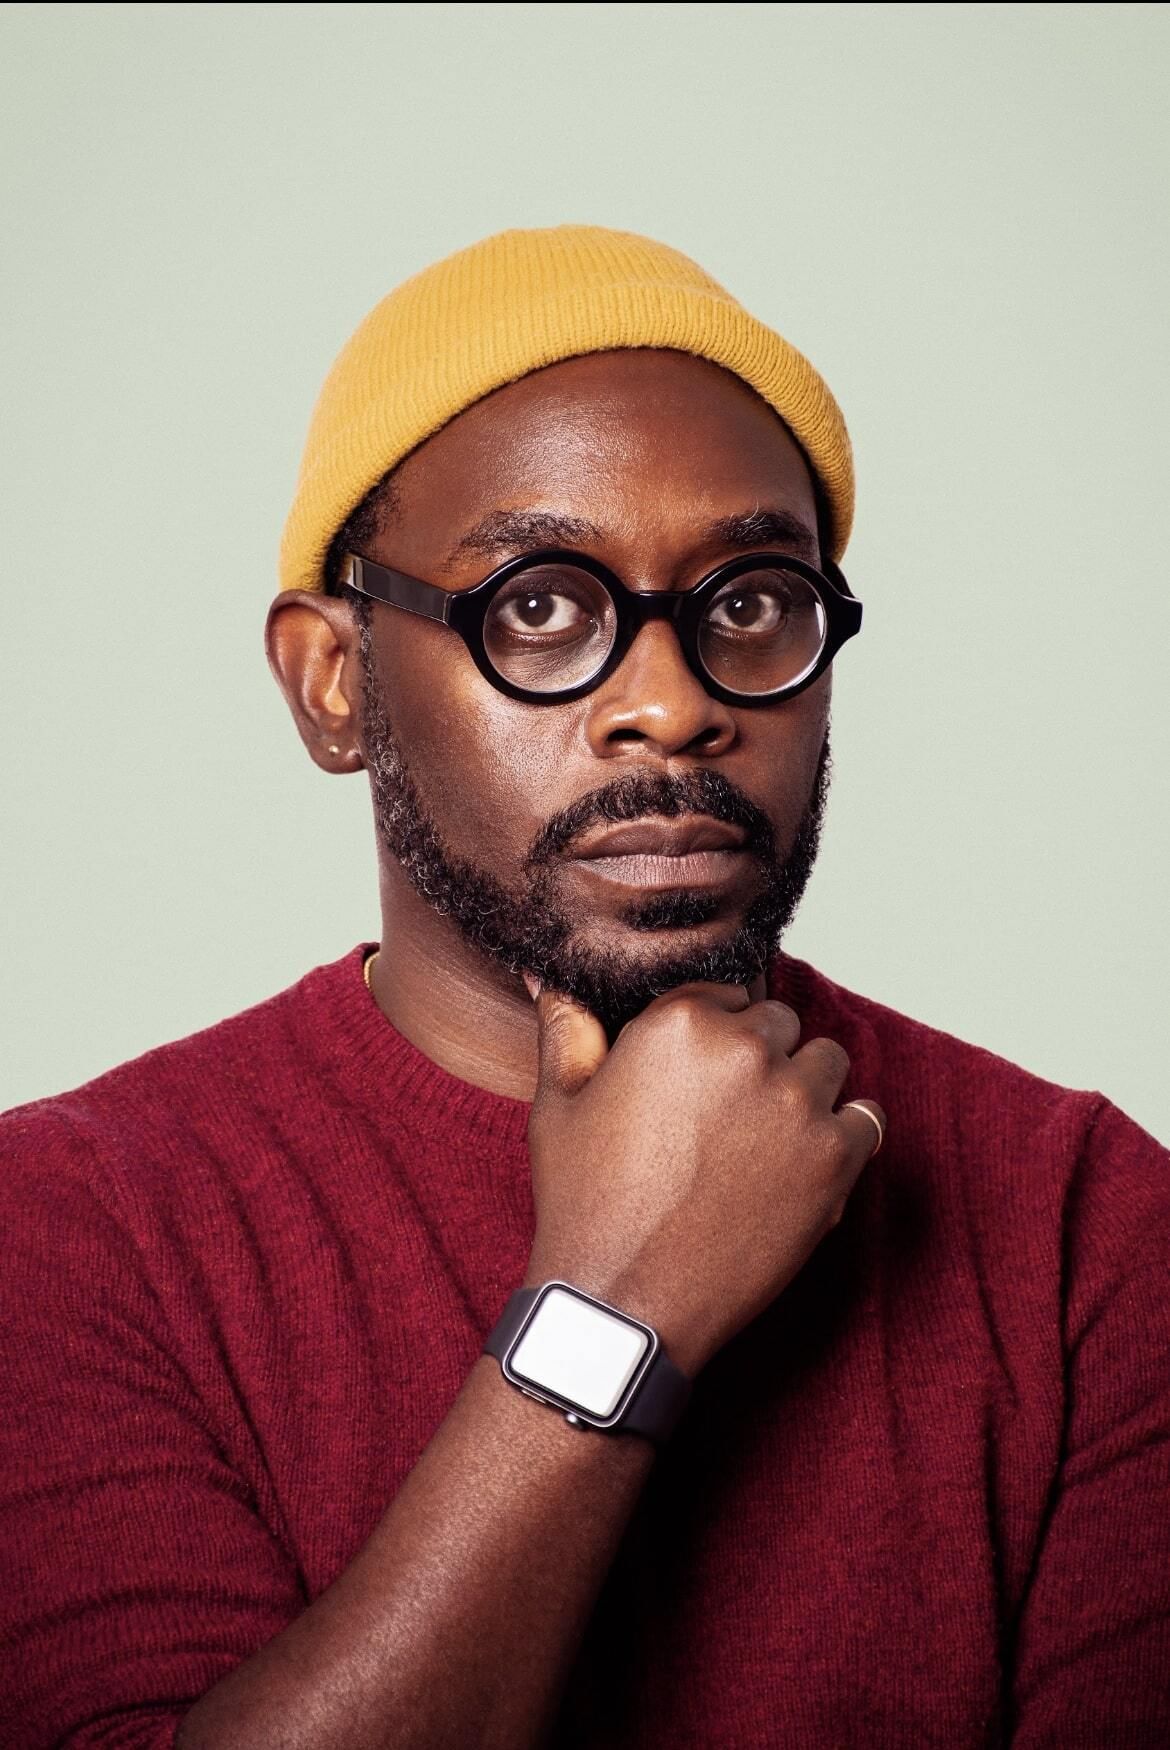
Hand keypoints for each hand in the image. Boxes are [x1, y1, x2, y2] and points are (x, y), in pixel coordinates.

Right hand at [521, 975, 884, 1377]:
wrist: (623, 1302)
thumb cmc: (585, 1204)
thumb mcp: (558, 1106)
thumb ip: (567, 1030)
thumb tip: (554, 980)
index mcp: (680, 1022)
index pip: (727, 993)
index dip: (714, 1035)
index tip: (700, 1078)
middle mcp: (746, 1048)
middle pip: (780, 1023)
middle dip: (759, 1058)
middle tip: (727, 1116)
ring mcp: (796, 1102)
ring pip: (827, 1062)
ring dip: (805, 1089)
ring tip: (766, 1139)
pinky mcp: (834, 1158)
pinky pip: (867, 1119)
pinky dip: (846, 1135)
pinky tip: (808, 1161)